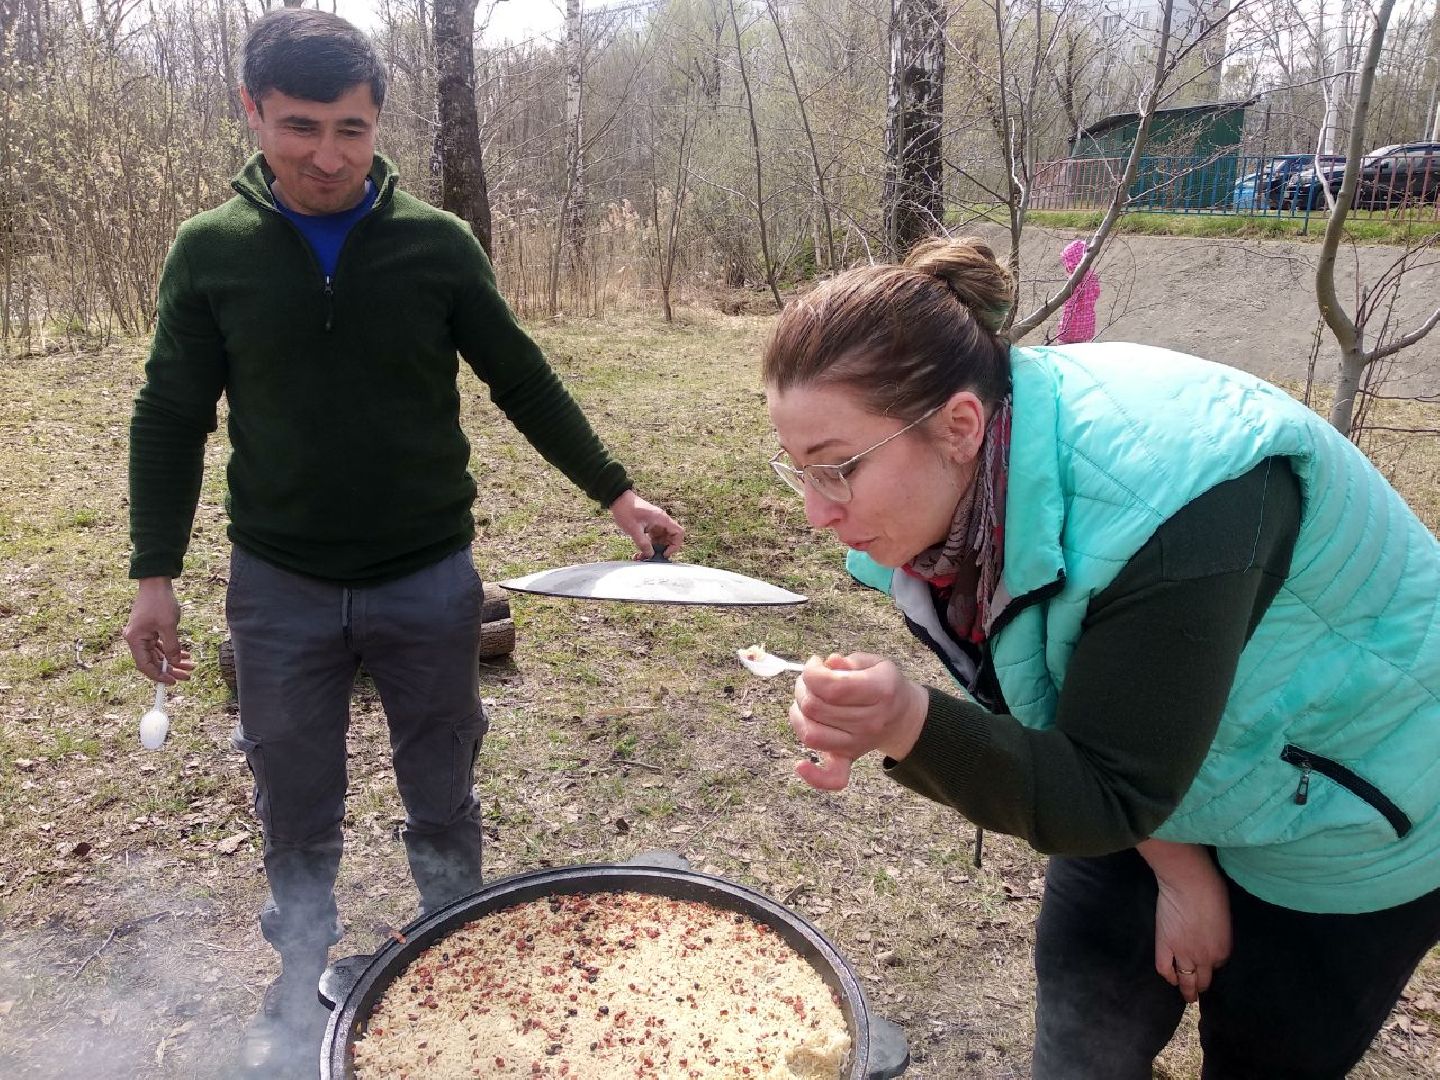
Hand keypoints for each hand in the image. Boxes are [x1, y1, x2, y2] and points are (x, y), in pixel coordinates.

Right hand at [122, 578, 194, 683]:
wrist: (156, 582)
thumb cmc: (160, 602)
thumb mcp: (169, 626)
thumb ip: (172, 646)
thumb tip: (175, 663)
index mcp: (135, 640)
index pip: (145, 665)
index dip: (159, 675)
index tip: (173, 682)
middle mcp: (136, 639)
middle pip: (153, 661)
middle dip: (170, 669)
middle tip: (187, 676)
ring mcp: (142, 635)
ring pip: (158, 654)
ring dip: (174, 660)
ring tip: (190, 667)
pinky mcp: (149, 630)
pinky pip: (160, 645)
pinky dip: (171, 650)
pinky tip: (185, 655)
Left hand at [609, 489, 684, 558]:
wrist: (618, 499)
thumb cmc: (626, 510)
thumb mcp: (634, 529)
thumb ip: (643, 543)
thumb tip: (650, 555)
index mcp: (661, 519)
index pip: (679, 533)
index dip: (675, 545)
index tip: (664, 553)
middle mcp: (661, 521)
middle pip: (670, 539)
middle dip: (662, 550)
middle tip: (652, 557)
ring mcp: (655, 523)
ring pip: (661, 540)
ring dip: (654, 550)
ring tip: (642, 557)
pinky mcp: (649, 526)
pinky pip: (653, 538)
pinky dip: (648, 546)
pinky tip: (639, 552)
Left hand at [788, 653, 927, 790]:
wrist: (903, 718)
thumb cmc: (883, 686)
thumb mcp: (875, 663)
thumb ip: (849, 662)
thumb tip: (829, 663)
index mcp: (879, 692)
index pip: (832, 687)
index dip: (812, 672)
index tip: (815, 663)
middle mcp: (869, 721)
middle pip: (815, 708)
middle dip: (804, 688)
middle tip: (811, 681)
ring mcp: (858, 743)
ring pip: (811, 734)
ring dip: (798, 714)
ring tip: (806, 702)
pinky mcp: (849, 757)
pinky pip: (833, 778)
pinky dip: (814, 776)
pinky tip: (801, 765)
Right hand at [1139, 839, 1231, 1001]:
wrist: (1190, 883)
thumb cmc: (1212, 892)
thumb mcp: (1224, 917)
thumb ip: (1217, 933)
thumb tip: (1210, 935)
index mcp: (1222, 951)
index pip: (1218, 964)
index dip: (1212, 961)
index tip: (1208, 958)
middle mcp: (1205, 959)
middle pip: (1204, 980)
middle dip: (1202, 985)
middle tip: (1198, 990)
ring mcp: (1183, 954)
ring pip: (1186, 981)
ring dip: (1187, 990)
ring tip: (1187, 996)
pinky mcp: (1165, 946)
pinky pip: (1164, 969)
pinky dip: (1168, 976)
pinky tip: (1171, 978)